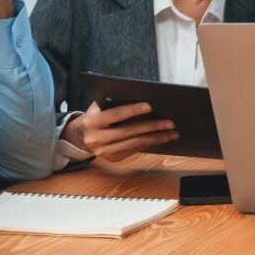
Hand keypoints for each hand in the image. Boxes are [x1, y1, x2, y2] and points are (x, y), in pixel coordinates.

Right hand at [62, 101, 177, 161]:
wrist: (82, 135)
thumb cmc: (98, 114)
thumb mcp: (100, 106)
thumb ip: (115, 101)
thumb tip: (142, 95)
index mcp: (92, 122)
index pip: (116, 115)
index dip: (133, 110)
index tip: (150, 106)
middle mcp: (95, 139)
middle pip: (129, 131)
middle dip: (152, 126)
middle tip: (171, 122)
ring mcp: (103, 152)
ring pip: (135, 143)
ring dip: (156, 138)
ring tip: (172, 133)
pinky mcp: (112, 158)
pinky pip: (135, 150)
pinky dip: (150, 143)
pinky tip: (162, 138)